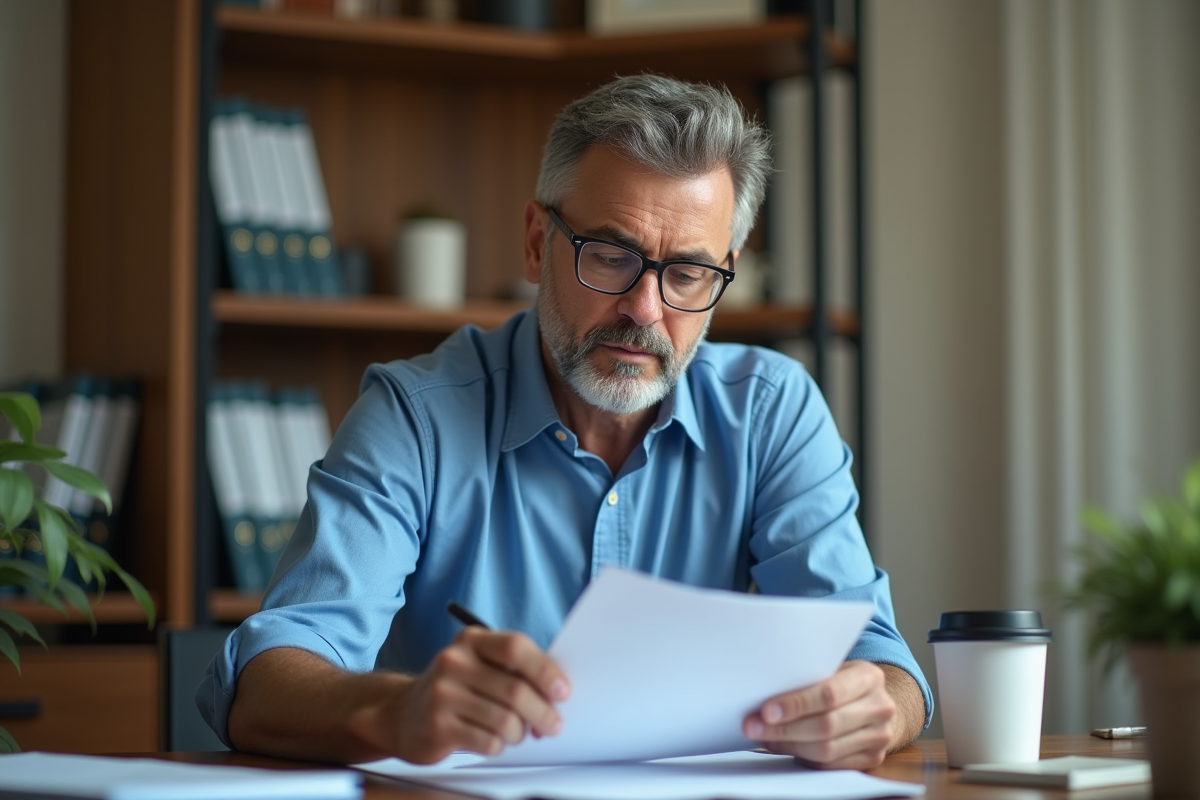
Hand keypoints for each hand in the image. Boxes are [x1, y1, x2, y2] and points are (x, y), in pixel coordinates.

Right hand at [352, 628, 570, 763]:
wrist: (399, 714)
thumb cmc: (454, 690)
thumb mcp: (478, 666)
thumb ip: (513, 670)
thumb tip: (557, 692)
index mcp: (471, 640)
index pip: (515, 647)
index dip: (545, 670)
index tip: (563, 691)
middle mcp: (454, 662)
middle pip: (515, 690)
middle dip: (543, 712)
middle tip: (553, 725)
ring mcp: (442, 693)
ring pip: (505, 720)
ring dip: (520, 733)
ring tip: (517, 733)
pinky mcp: (437, 726)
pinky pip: (488, 742)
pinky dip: (499, 746)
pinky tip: (493, 741)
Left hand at [742, 660, 896, 769]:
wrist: (874, 702)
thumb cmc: (842, 682)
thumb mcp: (832, 668)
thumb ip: (807, 678)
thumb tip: (763, 697)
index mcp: (868, 677)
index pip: (829, 694)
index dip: (796, 704)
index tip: (766, 710)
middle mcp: (879, 707)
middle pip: (826, 725)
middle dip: (785, 728)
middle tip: (754, 726)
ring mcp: (879, 736)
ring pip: (827, 749)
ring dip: (789, 745)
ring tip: (764, 737)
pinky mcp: (872, 758)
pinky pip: (830, 765)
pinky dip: (802, 757)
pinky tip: (784, 746)